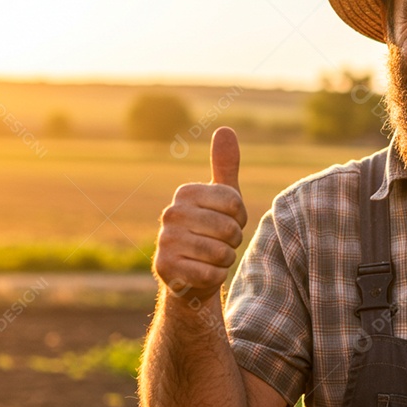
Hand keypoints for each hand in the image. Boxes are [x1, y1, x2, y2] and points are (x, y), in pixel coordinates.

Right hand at [153, 127, 247, 304]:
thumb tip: (225, 129)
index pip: (234, 202)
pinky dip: (215, 276)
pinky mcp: (166, 268)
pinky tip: (202, 272)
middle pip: (229, 228)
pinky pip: (211, 273)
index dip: (240, 217)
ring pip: (221, 252)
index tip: (228, 221)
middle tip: (220, 243)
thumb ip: (225, 165)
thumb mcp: (222, 198)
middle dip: (233, 241)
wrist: (190, 274)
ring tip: (212, 257)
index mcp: (186, 193)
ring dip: (225, 260)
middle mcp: (171, 213)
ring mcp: (166, 241)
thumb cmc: (211, 231)